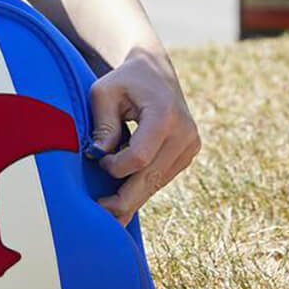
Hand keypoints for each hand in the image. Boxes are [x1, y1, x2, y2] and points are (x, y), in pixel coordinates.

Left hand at [88, 49, 200, 225]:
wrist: (154, 71)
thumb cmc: (123, 80)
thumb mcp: (104, 92)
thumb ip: (103, 124)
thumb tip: (98, 156)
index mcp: (165, 116)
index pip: (140, 157)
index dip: (116, 167)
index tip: (98, 161)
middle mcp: (185, 134)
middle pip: (152, 178)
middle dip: (124, 199)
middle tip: (101, 218)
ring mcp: (190, 146)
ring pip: (158, 182)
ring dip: (133, 197)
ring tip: (109, 215)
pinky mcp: (188, 154)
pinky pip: (162, 177)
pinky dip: (142, 186)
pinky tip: (123, 199)